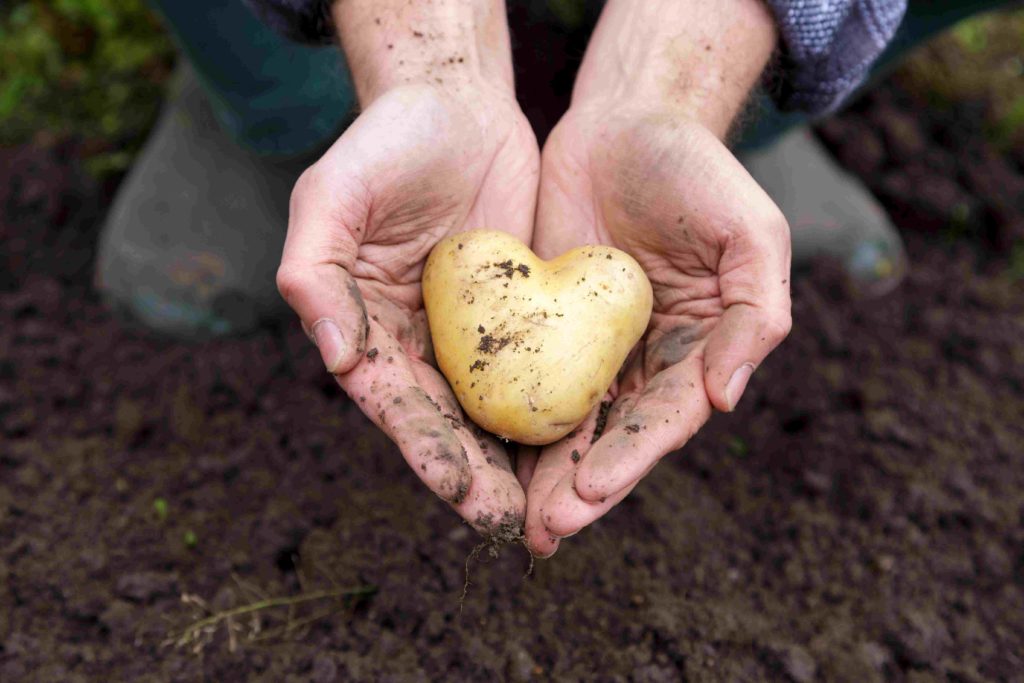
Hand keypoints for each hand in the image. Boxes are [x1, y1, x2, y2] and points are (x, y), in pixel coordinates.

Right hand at [277, 2, 539, 533]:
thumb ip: (315, 272)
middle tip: (513, 522)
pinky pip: (541, 367)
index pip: (395, 403)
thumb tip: (335, 358)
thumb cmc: (386, 143)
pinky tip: (585, 442)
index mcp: (366, 328)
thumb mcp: (332, 196)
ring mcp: (473, 333)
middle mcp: (418, 342)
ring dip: (518, 460)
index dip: (425, 449)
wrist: (457, 102)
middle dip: (477, 476)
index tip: (460, 491)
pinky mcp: (523, 314)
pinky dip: (556, 406)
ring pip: (496, 409)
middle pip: (448, 422)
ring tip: (550, 508)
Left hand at [521, 103, 790, 554]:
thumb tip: (726, 400)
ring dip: (543, 472)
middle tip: (544, 530)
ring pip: (566, 422)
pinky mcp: (544, 323)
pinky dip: (510, 416)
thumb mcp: (750, 234)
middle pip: (613, 438)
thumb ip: (756, 315)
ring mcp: (593, 346)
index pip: (666, 419)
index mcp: (700, 351)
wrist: (625, 120)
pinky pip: (524, 376)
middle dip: (581, 488)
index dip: (631, 459)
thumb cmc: (697, 171)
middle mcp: (647, 361)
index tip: (591, 491)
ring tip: (516, 519)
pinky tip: (485, 452)